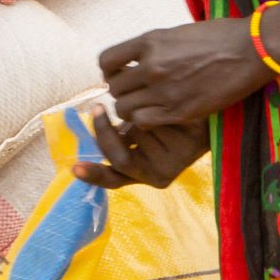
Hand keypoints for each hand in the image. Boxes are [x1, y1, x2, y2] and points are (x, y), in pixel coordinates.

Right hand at [75, 103, 209, 189]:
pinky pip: (155, 125)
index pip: (113, 179)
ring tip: (147, 102)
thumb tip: (90, 118)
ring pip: (135, 137)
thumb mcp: (137, 125)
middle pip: (119, 160)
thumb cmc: (166, 114)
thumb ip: (117, 133)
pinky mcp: (188, 149)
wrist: (206, 101)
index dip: (93, 175)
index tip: (73, 168)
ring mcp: (174, 164)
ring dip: (135, 114)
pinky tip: (160, 101)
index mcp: (144, 172)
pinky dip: (152, 110)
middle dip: (104, 133)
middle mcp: (158, 174)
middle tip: (96, 109)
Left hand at [102, 9, 279, 130]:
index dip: (110, 71)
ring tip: (145, 106)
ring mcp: (165, 91)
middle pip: (114, 89)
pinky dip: (145, 121)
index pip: (106, 61)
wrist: (252, 50)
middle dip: (122, 92)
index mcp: (150, 42)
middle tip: (136, 93)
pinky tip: (158, 115)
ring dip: (131, 109)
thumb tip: (136, 61)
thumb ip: (154, 48)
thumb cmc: (220, 36)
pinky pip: (144, 122)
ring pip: (124, 109)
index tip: (121, 73)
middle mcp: (152, 66)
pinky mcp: (180, 111)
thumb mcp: (178, 33)